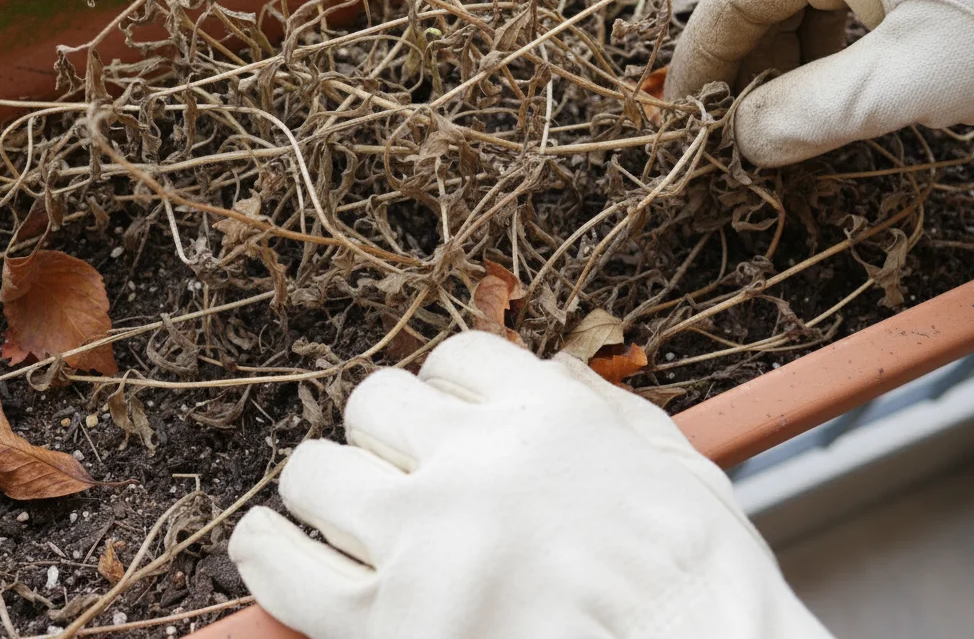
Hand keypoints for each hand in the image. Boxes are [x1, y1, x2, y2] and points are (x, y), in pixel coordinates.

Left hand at [228, 332, 831, 638]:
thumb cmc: (707, 597)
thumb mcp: (683, 472)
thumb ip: (609, 415)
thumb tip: (555, 376)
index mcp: (545, 420)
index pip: (457, 360)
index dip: (446, 391)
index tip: (444, 416)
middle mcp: (474, 466)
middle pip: (376, 403)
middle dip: (385, 432)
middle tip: (395, 467)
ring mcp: (423, 544)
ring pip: (317, 471)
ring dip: (323, 483)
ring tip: (328, 503)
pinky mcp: (386, 627)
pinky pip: (283, 569)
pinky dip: (266, 550)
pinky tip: (267, 543)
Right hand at [667, 0, 973, 166]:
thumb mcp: (911, 83)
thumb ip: (811, 114)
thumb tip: (743, 141)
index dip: (701, 58)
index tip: (682, 117)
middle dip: (742, 46)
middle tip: (733, 112)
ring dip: (793, 39)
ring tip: (793, 104)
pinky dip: (843, 25)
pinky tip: (858, 69)